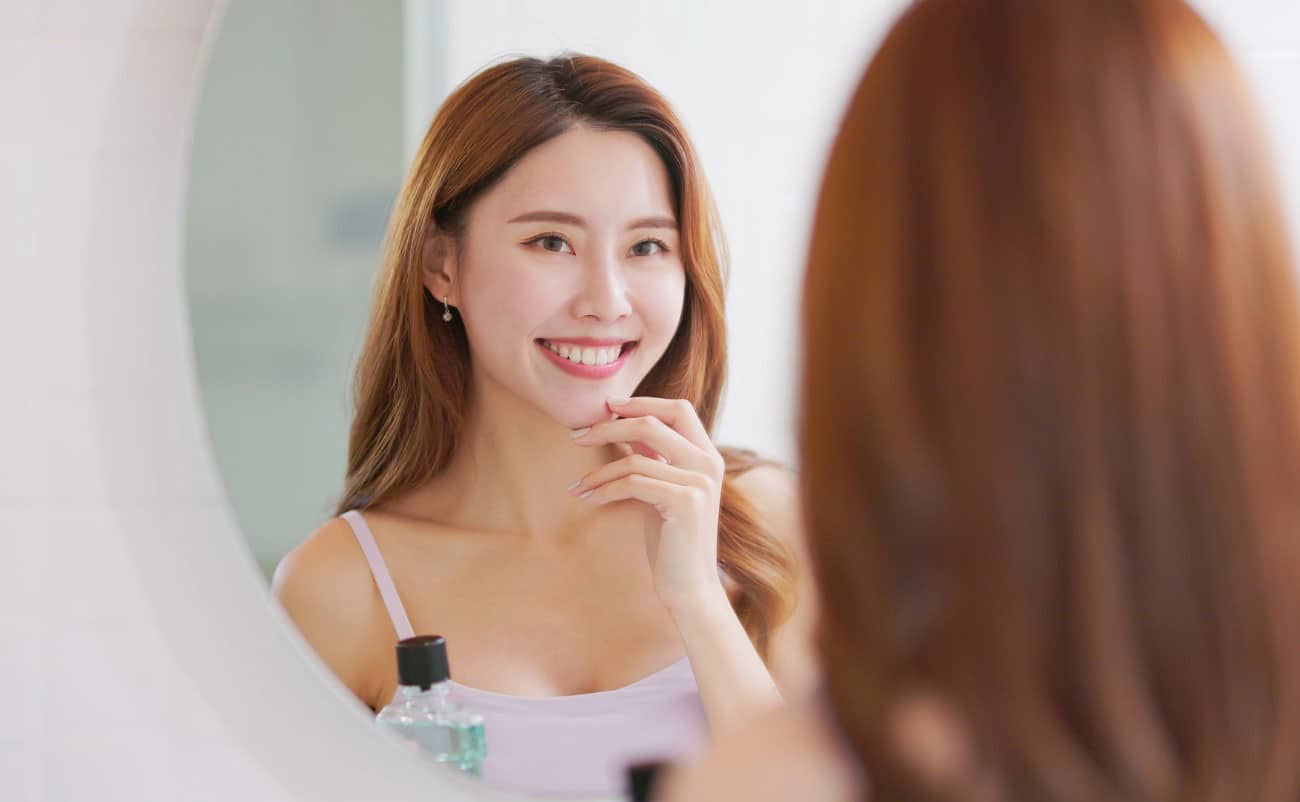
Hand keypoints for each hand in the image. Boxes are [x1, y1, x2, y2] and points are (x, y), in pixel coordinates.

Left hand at [567, 396, 725, 610]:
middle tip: (577, 436)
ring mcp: (699, 482)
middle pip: (652, 423)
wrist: (690, 586)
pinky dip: (604, 489)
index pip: (677, 409)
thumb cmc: (671, 539)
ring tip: (578, 486)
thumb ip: (652, 458)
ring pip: (635, 458)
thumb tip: (618, 426)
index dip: (641, 402)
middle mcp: (708, 463)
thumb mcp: (662, 489)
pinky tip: (588, 499)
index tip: (606, 407)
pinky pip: (632, 483)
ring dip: (598, 471)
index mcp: (707, 455)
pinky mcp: (685, 502)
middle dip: (608, 426)